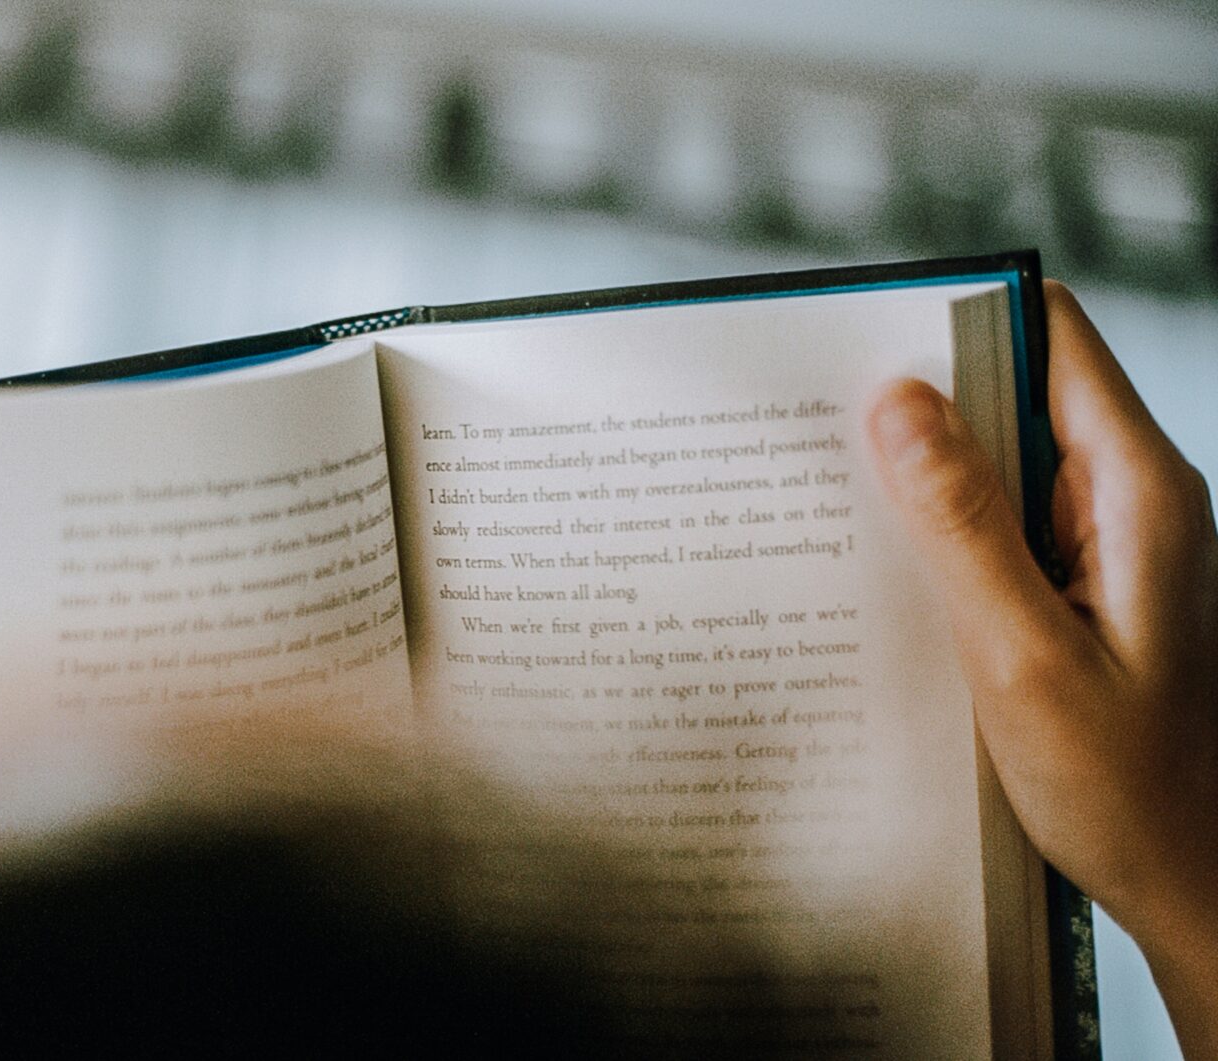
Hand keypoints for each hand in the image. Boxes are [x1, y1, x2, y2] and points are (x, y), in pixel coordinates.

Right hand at [866, 280, 1217, 1058]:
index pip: (1053, 336)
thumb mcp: (1025, 655)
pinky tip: (885, 570)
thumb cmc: (1130, 787)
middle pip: (1017, 389)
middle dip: (921, 401)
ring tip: (837, 503)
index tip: (866, 340)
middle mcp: (1128, 496)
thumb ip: (962, 525)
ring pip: (999, 459)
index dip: (961, 319)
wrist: (1194, 882)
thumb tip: (897, 402)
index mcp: (1137, 490)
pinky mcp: (1079, 584)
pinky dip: (941, 532)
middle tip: (822, 433)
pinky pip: (1000, 523)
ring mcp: (1105, 541)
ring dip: (922, 475)